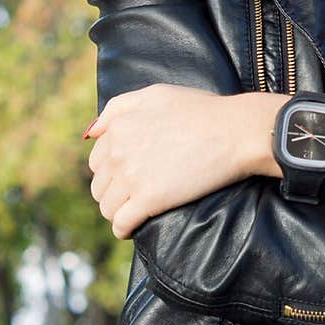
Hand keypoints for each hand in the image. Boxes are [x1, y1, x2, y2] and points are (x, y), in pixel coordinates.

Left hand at [85, 83, 255, 238]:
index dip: (111, 171)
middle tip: (134, 195)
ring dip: (117, 212)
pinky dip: (124, 230)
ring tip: (134, 211)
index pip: (96, 160)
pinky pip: (122, 224)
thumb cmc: (201, 110)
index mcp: (119, 127)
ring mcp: (132, 176)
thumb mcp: (155, 94)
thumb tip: (90, 132)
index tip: (127, 176)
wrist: (234, 131)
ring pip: (107, 207)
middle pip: (99, 185)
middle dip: (113, 192)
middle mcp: (119, 151)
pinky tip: (132, 230)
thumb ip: (118, 108)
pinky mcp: (149, 199)